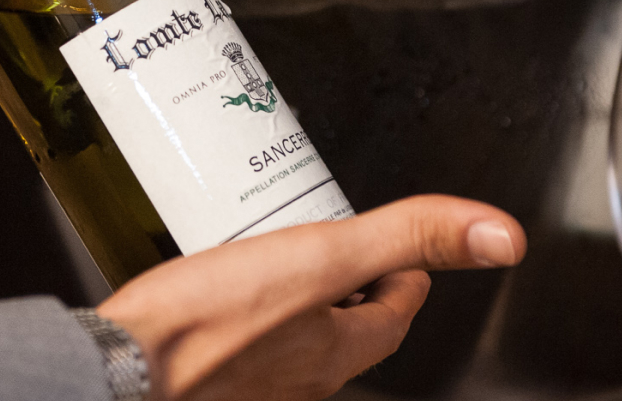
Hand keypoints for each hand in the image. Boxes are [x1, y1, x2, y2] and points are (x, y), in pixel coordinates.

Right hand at [98, 195, 524, 400]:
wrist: (120, 370)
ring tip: (279, 258)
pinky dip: (249, 317)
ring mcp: (254, 385)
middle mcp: (303, 378)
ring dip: (299, 299)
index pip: (398, 308)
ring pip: (297, 338)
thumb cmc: (206, 322)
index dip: (404, 270)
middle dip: (351, 284)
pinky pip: (246, 346)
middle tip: (336, 243)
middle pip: (349, 327)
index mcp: (339, 349)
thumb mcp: (323, 258)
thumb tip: (500, 236)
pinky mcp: (211, 382)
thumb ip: (407, 237)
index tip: (400, 251)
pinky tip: (222, 294)